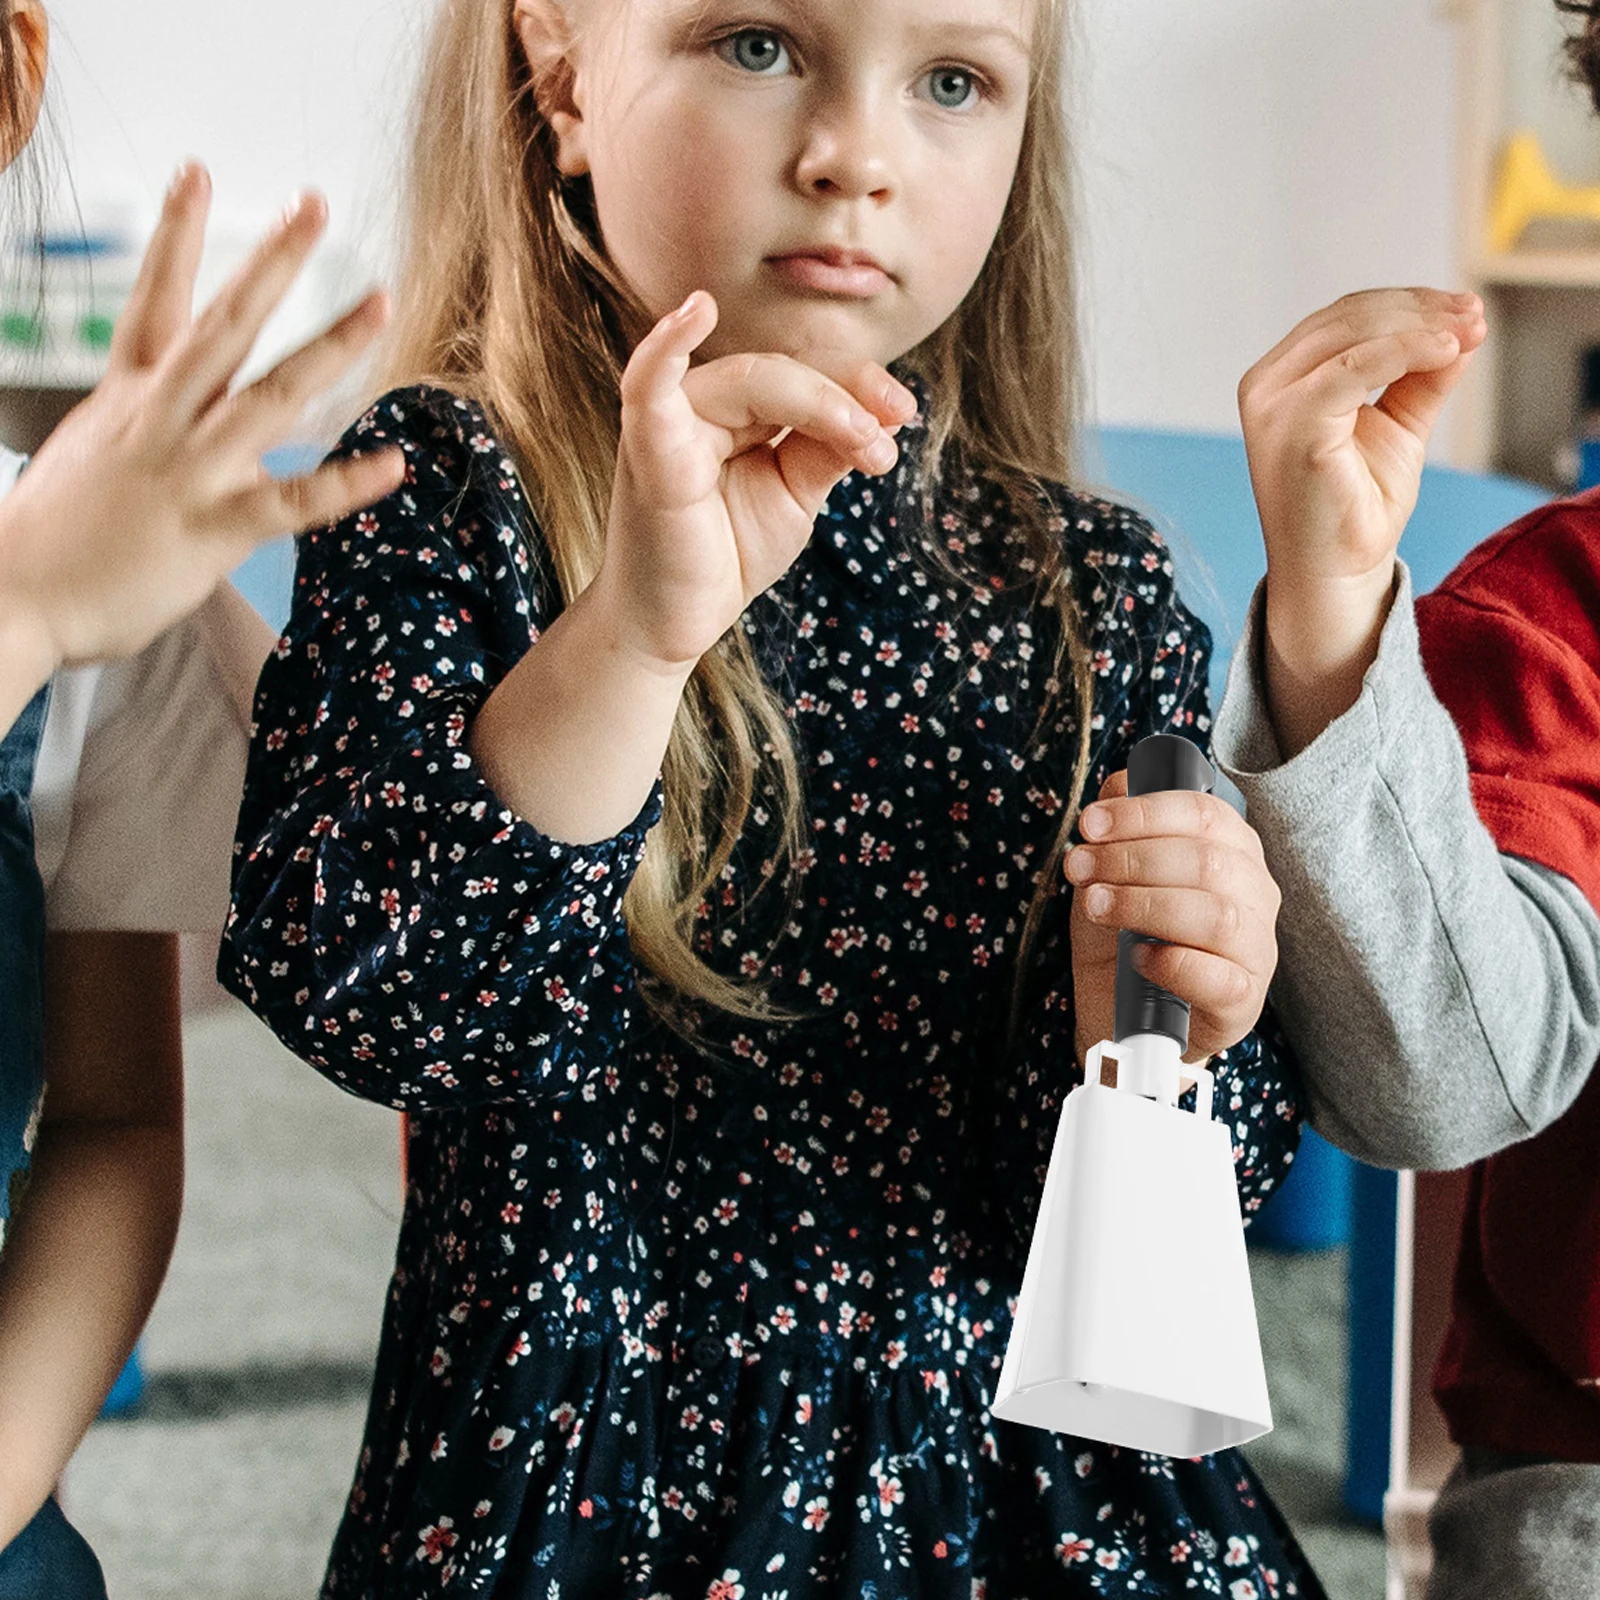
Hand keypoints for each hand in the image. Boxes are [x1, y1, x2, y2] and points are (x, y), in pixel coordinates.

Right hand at [0, 162, 405, 673]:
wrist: (13, 594)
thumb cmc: (54, 537)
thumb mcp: (96, 458)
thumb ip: (154, 435)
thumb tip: (209, 441)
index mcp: (128, 398)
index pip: (154, 299)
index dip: (177, 234)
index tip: (196, 172)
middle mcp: (161, 419)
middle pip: (223, 323)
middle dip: (272, 262)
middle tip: (314, 205)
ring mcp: (189, 469)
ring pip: (268, 394)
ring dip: (329, 346)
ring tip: (378, 302)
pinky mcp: (212, 527)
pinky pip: (291, 500)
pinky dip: (344, 483)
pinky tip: (392, 465)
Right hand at [592, 290, 916, 669]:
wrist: (674, 624)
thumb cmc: (726, 555)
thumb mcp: (793, 497)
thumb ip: (825, 450)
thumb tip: (883, 414)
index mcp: (739, 408)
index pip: (805, 372)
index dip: (858, 384)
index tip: (904, 415)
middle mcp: (703, 403)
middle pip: (785, 370)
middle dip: (847, 397)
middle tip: (885, 446)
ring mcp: (669, 421)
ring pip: (752, 378)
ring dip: (819, 402)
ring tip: (866, 444)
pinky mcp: (646, 450)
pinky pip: (648, 386)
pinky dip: (665, 345)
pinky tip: (695, 312)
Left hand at [1065, 768, 1280, 1068]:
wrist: (1122, 1017)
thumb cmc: (1125, 938)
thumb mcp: (1111, 877)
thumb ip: (1117, 832)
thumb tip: (1118, 783)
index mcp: (1233, 853)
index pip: (1205, 815)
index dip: (1144, 813)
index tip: (1090, 823)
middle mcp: (1254, 897)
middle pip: (1207, 860)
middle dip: (1131, 858)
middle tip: (1078, 866)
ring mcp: (1255, 951)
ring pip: (1215, 915)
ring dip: (1143, 903)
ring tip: (1095, 905)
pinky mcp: (1242, 1002)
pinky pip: (1218, 978)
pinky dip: (1171, 962)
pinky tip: (1137, 957)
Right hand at [1236, 287, 1486, 754]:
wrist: (1333, 574)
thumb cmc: (1355, 509)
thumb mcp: (1398, 425)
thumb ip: (1421, 377)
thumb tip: (1462, 328)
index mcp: (1279, 382)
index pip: (1344, 318)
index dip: (1409, 304)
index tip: (1466, 310)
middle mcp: (1266, 387)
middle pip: (1350, 316)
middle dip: (1422, 308)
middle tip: (1475, 316)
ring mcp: (1272, 404)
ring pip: (1355, 332)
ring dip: (1423, 323)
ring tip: (1469, 331)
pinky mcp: (1294, 425)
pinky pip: (1357, 366)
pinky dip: (1408, 349)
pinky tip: (1447, 350)